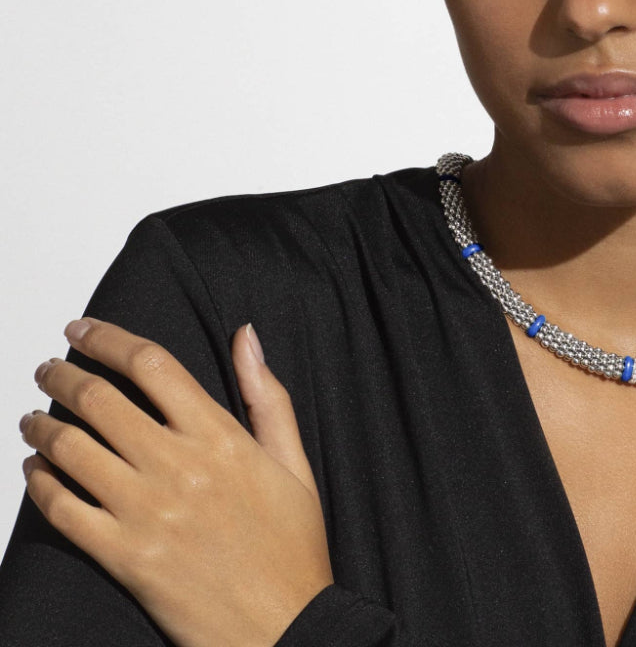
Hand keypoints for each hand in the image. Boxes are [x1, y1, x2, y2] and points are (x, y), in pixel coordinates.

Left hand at [19, 318, 333, 646]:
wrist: (283, 626)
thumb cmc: (292, 543)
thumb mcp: (292, 460)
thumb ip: (266, 394)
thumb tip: (245, 336)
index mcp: (220, 435)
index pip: (152, 365)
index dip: (109, 338)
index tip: (84, 328)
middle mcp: (177, 466)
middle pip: (100, 399)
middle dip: (63, 374)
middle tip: (47, 368)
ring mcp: (146, 512)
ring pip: (72, 449)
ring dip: (41, 425)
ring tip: (32, 417)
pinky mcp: (123, 557)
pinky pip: (63, 510)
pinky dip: (40, 482)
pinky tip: (36, 470)